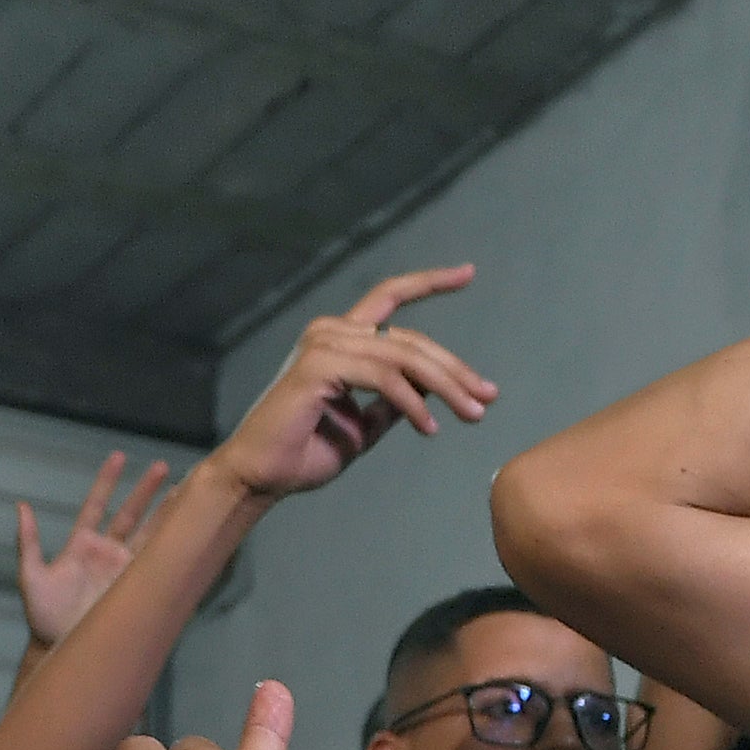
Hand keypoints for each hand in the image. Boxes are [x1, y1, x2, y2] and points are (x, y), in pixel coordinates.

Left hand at [14, 450, 174, 649]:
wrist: (61, 647)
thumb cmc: (43, 614)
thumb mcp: (30, 576)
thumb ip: (28, 542)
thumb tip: (21, 505)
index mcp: (81, 543)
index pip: (97, 505)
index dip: (107, 482)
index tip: (119, 457)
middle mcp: (106, 551)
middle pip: (130, 514)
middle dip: (146, 490)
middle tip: (164, 466)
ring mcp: (124, 569)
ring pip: (149, 534)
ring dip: (166, 513)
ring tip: (186, 492)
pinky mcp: (136, 586)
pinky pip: (157, 562)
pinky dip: (172, 546)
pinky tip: (187, 531)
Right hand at [207, 268, 493, 503]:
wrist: (261, 478)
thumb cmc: (303, 454)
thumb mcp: (364, 425)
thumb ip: (393, 403)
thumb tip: (431, 391)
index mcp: (339, 338)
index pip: (389, 297)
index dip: (429, 282)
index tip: (468, 272)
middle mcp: (330, 331)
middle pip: (411, 338)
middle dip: (455, 369)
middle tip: (488, 397)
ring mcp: (323, 344)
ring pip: (404, 356)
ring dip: (446, 387)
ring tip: (472, 414)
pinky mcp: (319, 366)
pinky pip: (384, 378)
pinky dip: (413, 403)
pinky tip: (430, 427)